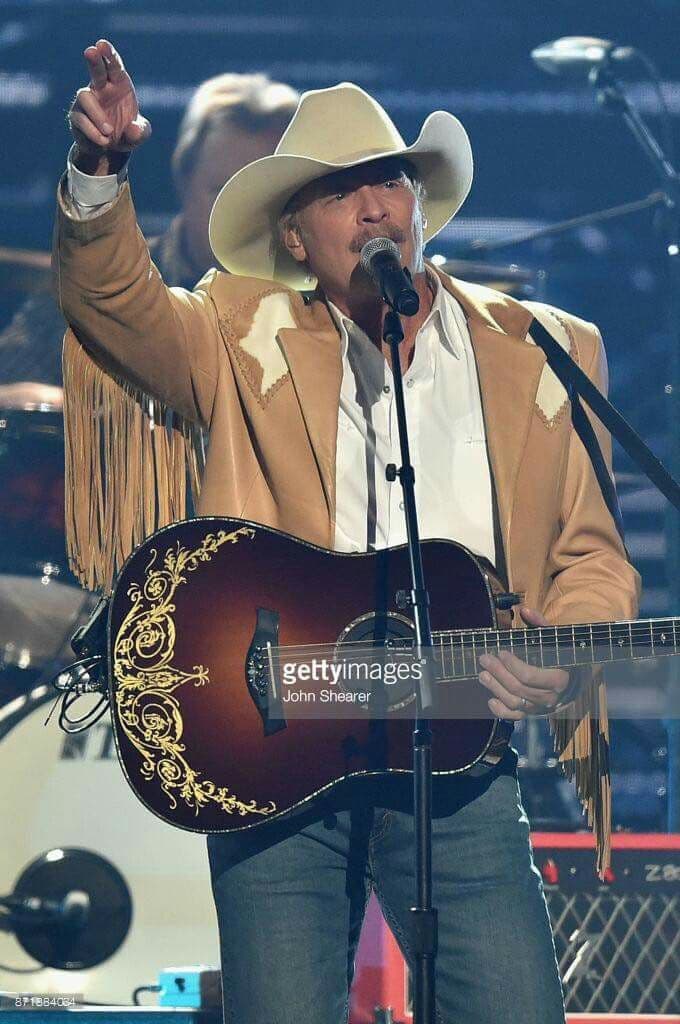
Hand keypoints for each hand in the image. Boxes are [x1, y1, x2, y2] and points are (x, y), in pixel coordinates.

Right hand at [68, 39, 150, 164]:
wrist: (110, 149)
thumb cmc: (127, 133)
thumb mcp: (140, 134)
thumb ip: (141, 132)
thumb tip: (132, 129)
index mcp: (118, 85)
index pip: (114, 66)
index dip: (109, 55)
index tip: (102, 44)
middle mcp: (101, 88)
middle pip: (96, 70)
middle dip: (94, 60)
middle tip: (91, 51)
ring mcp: (87, 101)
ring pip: (85, 96)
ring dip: (98, 114)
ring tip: (109, 131)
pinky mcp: (76, 116)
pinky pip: (81, 120)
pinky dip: (93, 132)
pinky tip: (103, 141)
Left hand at [477, 605, 570, 719]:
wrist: (575, 678)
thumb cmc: (562, 654)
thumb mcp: (556, 637)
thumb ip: (541, 624)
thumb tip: (524, 610)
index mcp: (559, 679)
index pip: (529, 676)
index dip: (512, 665)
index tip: (501, 652)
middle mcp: (551, 698)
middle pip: (518, 688)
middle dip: (498, 673)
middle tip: (484, 659)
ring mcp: (540, 708)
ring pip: (514, 702)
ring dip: (495, 689)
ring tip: (482, 674)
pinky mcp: (532, 714)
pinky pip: (515, 718)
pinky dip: (501, 712)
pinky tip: (490, 700)